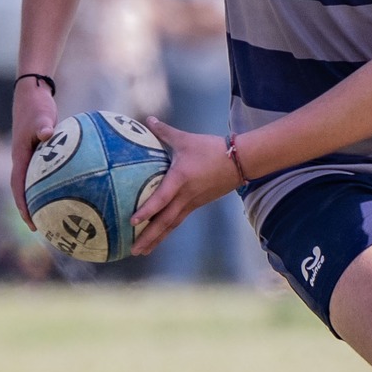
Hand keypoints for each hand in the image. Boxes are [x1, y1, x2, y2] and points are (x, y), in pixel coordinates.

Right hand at [9, 78, 58, 227]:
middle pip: (24, 190)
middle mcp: (23, 159)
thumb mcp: (40, 114)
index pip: (18, 186)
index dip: (22, 205)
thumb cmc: (36, 104)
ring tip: (55, 214)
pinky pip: (46, 172)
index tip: (31, 221)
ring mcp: (31, 156)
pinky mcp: (40, 152)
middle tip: (42, 227)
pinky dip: (54, 182)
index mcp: (20, 156)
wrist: (32, 93)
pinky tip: (72, 188)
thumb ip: (43, 125)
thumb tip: (47, 133)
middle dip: (30, 209)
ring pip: (34, 182)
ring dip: (40, 198)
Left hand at [129, 117, 239, 256]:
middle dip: (148, 237)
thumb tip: (148, 120)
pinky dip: (166, 231)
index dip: (147, 210)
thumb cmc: (211, 149)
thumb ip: (164, 131)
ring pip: (171, 225)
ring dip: (156, 239)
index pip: (161, 198)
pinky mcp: (196, 205)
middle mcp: (185, 196)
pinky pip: (177, 221)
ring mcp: (192, 203)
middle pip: (165, 221)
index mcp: (180, 179)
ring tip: (141, 251)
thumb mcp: (186, 139)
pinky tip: (157, 237)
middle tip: (133, 250)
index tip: (133, 221)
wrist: (239, 161)